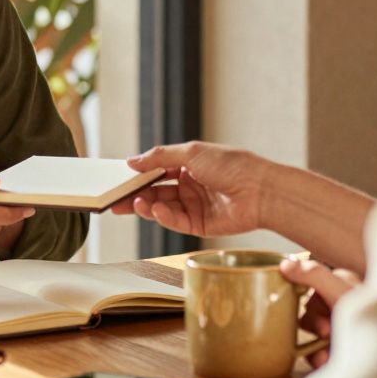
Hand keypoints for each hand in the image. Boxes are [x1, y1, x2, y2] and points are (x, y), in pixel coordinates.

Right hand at [110, 142, 285, 236]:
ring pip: (163, 208)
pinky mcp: (201, 225)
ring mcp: (195, 206)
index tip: (119, 179)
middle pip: (156, 192)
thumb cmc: (232, 165)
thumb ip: (159, 157)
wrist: (261, 190)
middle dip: (135, 195)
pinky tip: (154, 210)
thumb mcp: (192, 152)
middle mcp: (191, 185)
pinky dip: (163, 217)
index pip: (157, 170)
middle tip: (115, 199)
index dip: (139, 175)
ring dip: (146, 206)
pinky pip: (176, 222)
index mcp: (189, 165)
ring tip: (133, 203)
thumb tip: (132, 160)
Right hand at [279, 257, 361, 368]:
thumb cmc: (371, 320)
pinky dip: (317, 357)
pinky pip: (313, 350)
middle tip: (328, 332)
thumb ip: (313, 275)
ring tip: (328, 354)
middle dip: (315, 324)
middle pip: (309, 309)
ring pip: (310, 332)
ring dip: (315, 344)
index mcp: (342, 284)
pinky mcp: (336, 347)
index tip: (314, 305)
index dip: (307, 295)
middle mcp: (339, 303)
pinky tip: (327, 361)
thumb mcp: (341, 292)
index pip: (309, 281)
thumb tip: (285, 264)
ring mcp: (338, 326)